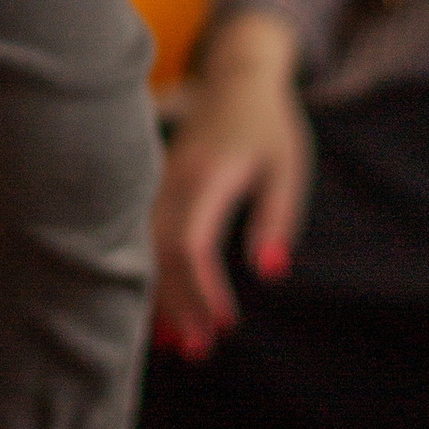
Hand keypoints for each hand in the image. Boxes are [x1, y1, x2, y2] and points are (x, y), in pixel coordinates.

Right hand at [152, 22, 311, 349]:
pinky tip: (157, 312)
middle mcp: (173, 180)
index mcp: (208, 174)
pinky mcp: (152, 188)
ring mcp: (157, 183)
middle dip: (177, 305)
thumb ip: (277, 218)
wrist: (237, 78)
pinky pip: (141, 238)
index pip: (192, 241)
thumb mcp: (287, 167)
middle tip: (198, 350)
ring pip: (143, 249)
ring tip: (174, 345)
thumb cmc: (269, 126)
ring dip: (157, 297)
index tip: (224, 323)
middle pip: (161, 254)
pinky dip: (148, 276)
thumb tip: (269, 272)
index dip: (202, 287)